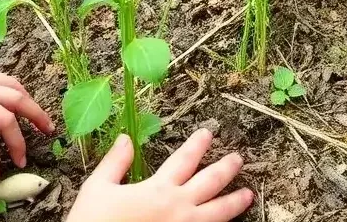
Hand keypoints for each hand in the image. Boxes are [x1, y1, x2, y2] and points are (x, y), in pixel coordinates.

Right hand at [67, 130, 252, 221]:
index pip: (183, 160)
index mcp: (158, 190)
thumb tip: (125, 139)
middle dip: (225, 169)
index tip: (209, 133)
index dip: (197, 145)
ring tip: (248, 194)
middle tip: (239, 158)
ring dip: (233, 203)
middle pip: (209, 184)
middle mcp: (177, 208)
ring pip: (217, 215)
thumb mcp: (97, 188)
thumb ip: (115, 163)